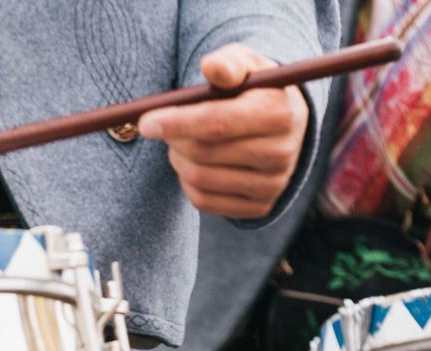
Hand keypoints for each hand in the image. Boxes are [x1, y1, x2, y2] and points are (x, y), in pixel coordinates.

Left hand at [139, 45, 307, 218]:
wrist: (285, 124)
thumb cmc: (254, 88)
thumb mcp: (245, 64)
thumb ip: (228, 63)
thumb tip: (211, 67)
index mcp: (278, 113)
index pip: (217, 123)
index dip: (177, 123)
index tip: (146, 123)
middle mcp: (280, 152)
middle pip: (204, 153)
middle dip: (173, 139)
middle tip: (161, 126)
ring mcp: (272, 184)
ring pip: (200, 179)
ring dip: (178, 159)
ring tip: (181, 141)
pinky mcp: (259, 207)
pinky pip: (204, 201)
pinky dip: (187, 182)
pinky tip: (193, 162)